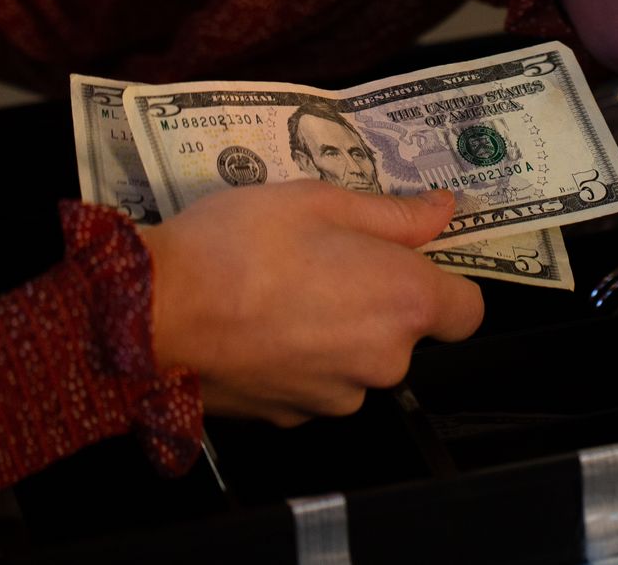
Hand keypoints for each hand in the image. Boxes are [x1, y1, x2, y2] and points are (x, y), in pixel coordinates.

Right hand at [136, 182, 482, 423]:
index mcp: (404, 302)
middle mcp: (382, 361)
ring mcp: (335, 397)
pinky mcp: (290, 417)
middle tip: (324, 256)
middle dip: (377, 299)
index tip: (409, 260)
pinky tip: (257, 323)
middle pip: (405, 333)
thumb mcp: (319, 201)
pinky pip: (313, 382)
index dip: (444, 283)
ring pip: (356, 360)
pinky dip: (296, 358)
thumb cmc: (239, 244)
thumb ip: (393, 214)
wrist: (151, 313)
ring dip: (334, 331)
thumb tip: (442, 211)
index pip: (467, 310)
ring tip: (280, 288)